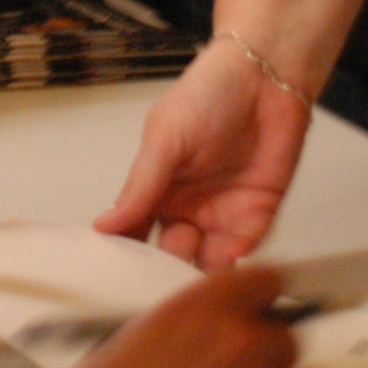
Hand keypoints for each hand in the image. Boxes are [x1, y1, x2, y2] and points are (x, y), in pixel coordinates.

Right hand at [95, 39, 310, 267]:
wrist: (265, 75)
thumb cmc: (208, 94)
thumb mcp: (164, 139)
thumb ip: (140, 187)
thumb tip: (102, 226)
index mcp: (159, 191)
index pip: (137, 236)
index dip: (129, 260)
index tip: (118, 283)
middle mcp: (189, 208)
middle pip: (173, 256)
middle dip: (167, 275)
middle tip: (161, 292)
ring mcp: (225, 213)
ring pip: (210, 260)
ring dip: (203, 274)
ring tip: (194, 284)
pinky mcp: (260, 212)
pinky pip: (247, 246)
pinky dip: (237, 257)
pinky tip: (229, 256)